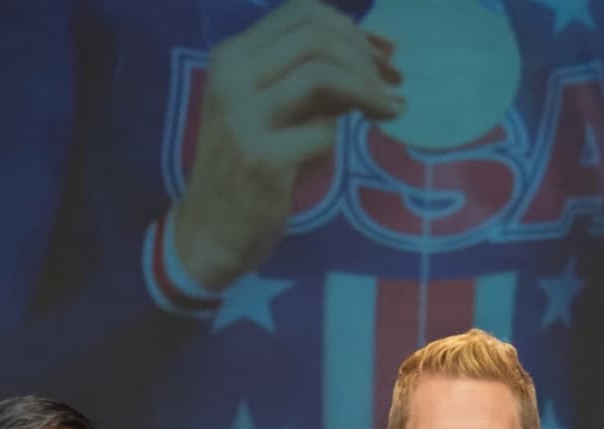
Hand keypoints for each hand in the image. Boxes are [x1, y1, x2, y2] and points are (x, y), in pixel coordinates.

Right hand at [167, 0, 401, 292]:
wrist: (211, 231)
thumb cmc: (248, 168)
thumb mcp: (274, 110)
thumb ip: (313, 79)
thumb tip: (377, 53)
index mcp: (233, 56)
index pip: (301, 12)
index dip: (351, 27)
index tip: (384, 54)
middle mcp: (232, 77)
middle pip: (316, 37)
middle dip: (365, 57)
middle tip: (392, 84)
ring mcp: (243, 118)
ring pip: (322, 75)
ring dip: (366, 91)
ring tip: (388, 111)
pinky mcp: (262, 159)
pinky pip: (322, 133)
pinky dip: (337, 141)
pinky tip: (334, 158)